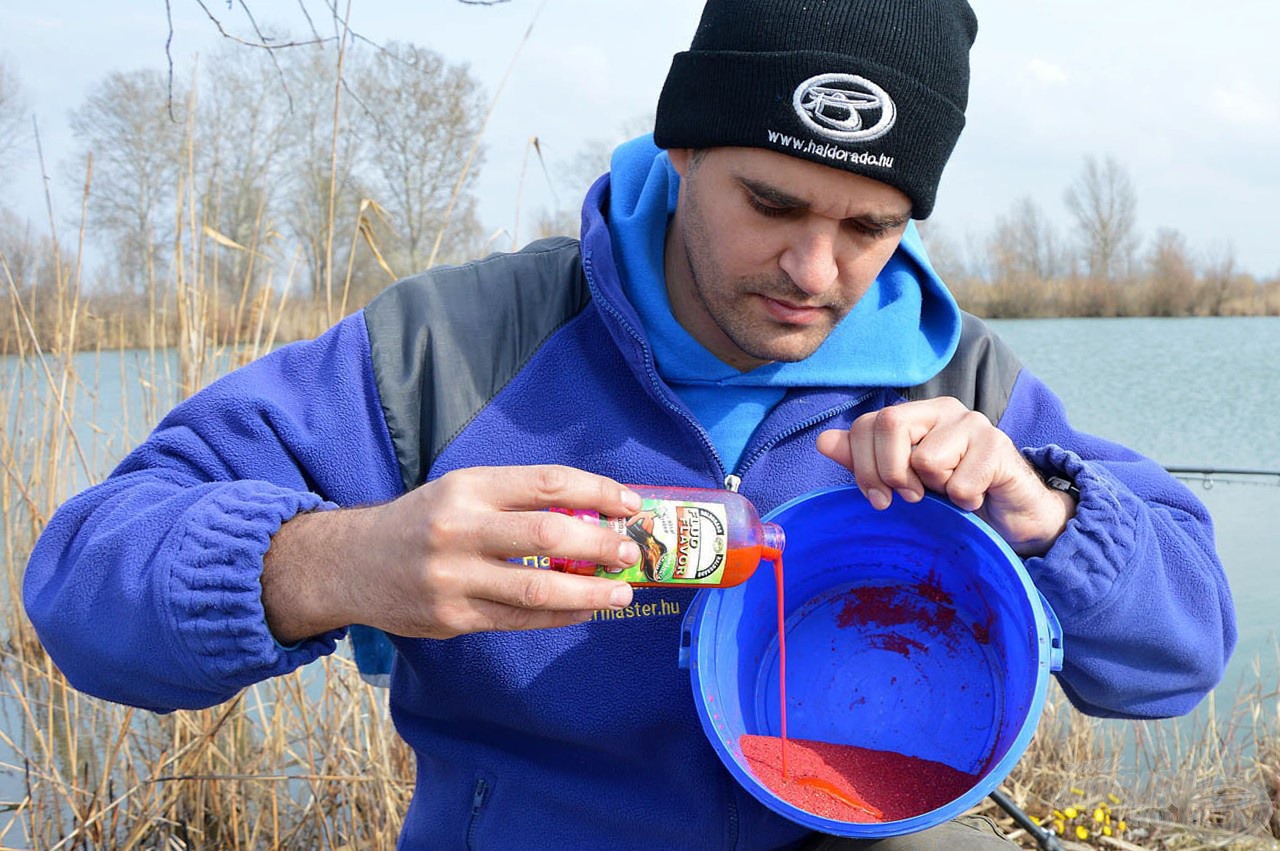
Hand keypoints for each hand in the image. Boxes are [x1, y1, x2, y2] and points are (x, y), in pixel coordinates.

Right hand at [261, 466, 642, 643]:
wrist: (351, 564)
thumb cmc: (422, 522)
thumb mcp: (460, 491)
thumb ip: (515, 500)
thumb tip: (591, 514)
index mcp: (468, 487)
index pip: (547, 483)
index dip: (596, 492)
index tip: (629, 504)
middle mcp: (459, 529)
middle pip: (546, 536)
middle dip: (599, 545)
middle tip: (630, 552)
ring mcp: (453, 578)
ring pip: (537, 589)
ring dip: (589, 592)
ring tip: (621, 593)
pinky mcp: (451, 618)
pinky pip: (518, 619)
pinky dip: (558, 616)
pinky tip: (584, 610)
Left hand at [815, 397, 1074, 556]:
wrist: (1011, 512)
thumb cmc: (952, 493)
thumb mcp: (904, 480)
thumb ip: (864, 461)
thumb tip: (824, 442)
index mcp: (916, 414)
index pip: (868, 424)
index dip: (862, 465)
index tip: (876, 497)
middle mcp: (944, 410)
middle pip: (890, 425)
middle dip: (891, 473)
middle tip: (912, 496)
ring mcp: (974, 424)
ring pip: (926, 458)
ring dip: (936, 489)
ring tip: (952, 490)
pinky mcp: (999, 448)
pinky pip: (961, 483)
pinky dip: (964, 501)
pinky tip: (976, 498)